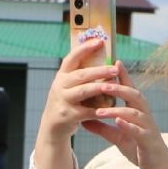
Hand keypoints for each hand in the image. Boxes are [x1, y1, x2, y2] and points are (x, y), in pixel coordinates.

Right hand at [37, 33, 121, 147]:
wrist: (52, 127)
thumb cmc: (66, 102)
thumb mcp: (68, 86)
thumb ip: (80, 75)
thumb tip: (102, 57)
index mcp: (62, 76)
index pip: (71, 58)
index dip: (84, 49)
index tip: (99, 41)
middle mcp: (60, 86)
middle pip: (80, 75)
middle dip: (99, 71)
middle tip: (115, 69)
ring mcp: (62, 101)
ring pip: (83, 91)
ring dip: (100, 87)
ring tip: (115, 85)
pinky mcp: (67, 115)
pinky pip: (86, 111)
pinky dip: (99, 110)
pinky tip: (111, 108)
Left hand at [82, 64, 167, 168]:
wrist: (155, 166)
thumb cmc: (137, 147)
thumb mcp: (116, 136)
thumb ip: (102, 127)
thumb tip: (83, 119)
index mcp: (136, 110)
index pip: (129, 89)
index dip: (122, 76)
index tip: (113, 61)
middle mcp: (144, 114)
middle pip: (133, 95)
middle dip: (118, 88)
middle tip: (102, 83)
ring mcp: (147, 126)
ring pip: (134, 112)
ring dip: (117, 108)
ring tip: (101, 107)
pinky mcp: (148, 139)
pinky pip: (138, 130)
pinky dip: (127, 125)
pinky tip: (117, 122)